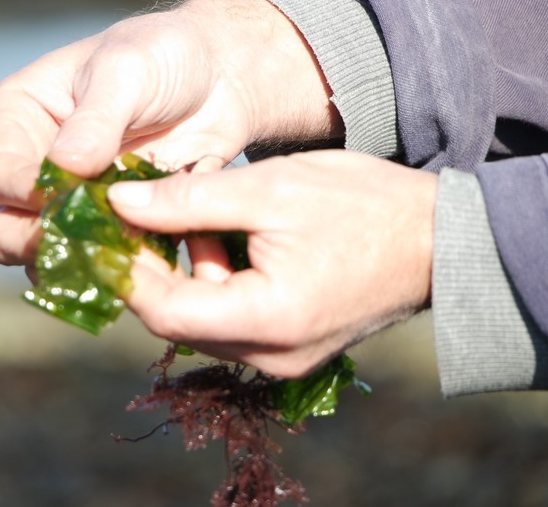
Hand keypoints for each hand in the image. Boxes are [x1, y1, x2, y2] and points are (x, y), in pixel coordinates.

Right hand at [0, 0, 341, 268]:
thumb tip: (66, 167)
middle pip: (7, 226)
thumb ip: (96, 118)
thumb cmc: (165, 55)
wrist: (219, 78)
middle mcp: (36, 164)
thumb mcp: (127, 70)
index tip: (61, 200)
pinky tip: (149, 266)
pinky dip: (122, 269)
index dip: (23, 195)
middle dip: (38, 243)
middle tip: (82, 244)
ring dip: (81, 264)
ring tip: (120, 259)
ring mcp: (74, 201)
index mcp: (20, 118)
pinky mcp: (115, 224)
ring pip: (52, 254)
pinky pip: (104, 261)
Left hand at [107, 151, 437, 377]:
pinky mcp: (292, 349)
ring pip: (203, 320)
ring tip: (210, 219)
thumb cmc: (364, 205)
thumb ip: (188, 199)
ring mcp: (283, 359)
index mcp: (268, 320)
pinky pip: (232, 322)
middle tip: (152, 211)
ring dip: (191, 272)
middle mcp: (272, 356)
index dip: (127, 268)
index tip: (109, 224)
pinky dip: (219, 283)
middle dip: (157, 266)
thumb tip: (119, 202)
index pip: (164, 311)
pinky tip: (233, 242)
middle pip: (179, 319)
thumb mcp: (271, 188)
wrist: (438, 240)